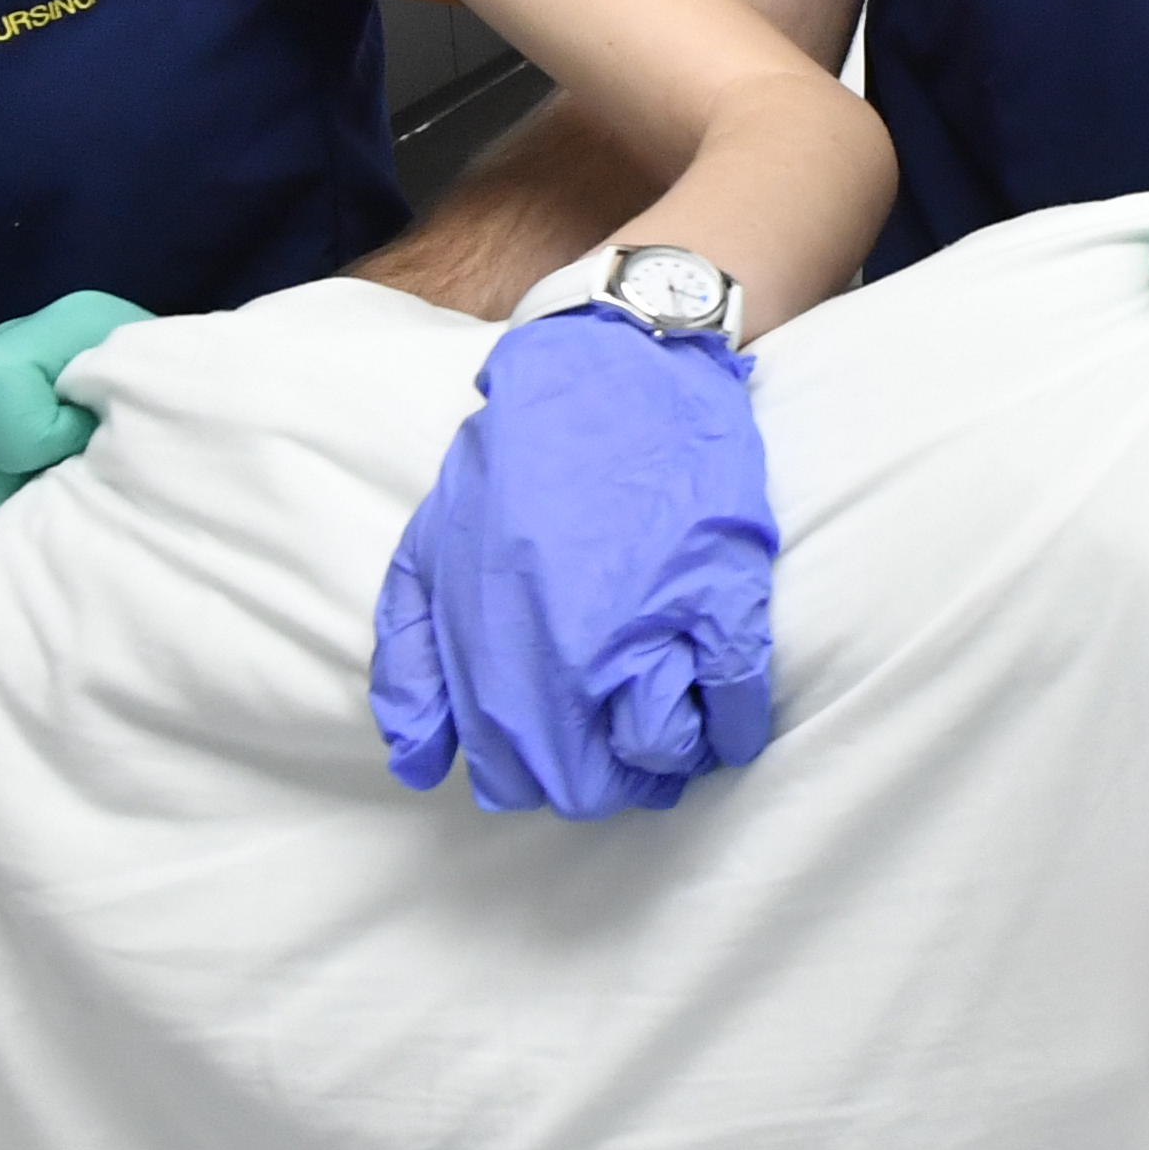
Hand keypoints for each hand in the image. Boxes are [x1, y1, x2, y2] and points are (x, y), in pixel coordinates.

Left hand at [368, 306, 776, 816]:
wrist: (620, 368)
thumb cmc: (520, 459)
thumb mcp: (432, 551)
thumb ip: (414, 660)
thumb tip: (420, 763)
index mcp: (494, 643)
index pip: (512, 774)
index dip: (540, 779)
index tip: (562, 752)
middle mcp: (568, 648)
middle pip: (588, 781)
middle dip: (605, 777)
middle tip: (620, 744)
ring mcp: (650, 623)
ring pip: (662, 753)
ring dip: (668, 757)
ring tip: (673, 724)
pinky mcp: (723, 594)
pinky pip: (734, 707)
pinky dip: (730, 728)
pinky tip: (722, 716)